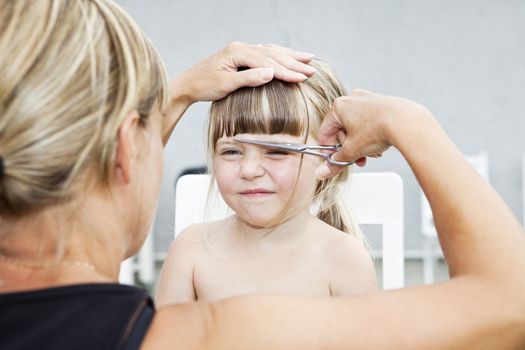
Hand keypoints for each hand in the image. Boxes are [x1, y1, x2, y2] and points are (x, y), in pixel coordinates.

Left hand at [172, 42, 315, 105]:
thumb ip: (248, 78)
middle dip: (294, 63)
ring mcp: (241, 50)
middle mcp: (241, 47)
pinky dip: (279, 56)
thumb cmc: (204, 86)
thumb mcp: (225, 85)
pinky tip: (288, 57)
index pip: (268, 62)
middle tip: (312, 71)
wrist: (188, 84)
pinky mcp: (241, 56)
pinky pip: (265, 53)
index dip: (287, 71)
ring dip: (290, 56)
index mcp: (237, 52)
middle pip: (273, 54)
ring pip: (271, 51)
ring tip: (308, 59)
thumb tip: (271, 73)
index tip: (303, 78)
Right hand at [316, 89, 429, 178]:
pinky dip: (370, 135)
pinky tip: (377, 145)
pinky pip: (369, 122)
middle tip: (355, 158)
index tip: (334, 159)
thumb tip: (324, 171)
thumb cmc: (378, 129)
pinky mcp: (381, 103)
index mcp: (339, 106)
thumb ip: (336, 161)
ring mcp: (367, 99)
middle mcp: (352, 99)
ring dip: (360, 144)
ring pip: (356, 127)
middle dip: (349, 148)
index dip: (329, 149)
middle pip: (342, 130)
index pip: (325, 131)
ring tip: (370, 153)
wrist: (406, 122)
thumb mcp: (352, 150)